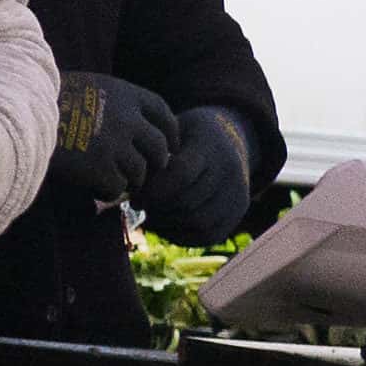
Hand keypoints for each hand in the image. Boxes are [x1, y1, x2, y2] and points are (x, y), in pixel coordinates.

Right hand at [42, 72, 176, 204]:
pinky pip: (116, 188)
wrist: (20, 114)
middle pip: (159, 148)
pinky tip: (92, 188)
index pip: (163, 113)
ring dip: (129, 180)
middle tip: (141, 171)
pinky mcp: (101, 169)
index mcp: (125, 94)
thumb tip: (133, 124)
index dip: (168, 132)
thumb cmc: (45, 99)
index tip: (166, 144)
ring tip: (110, 180)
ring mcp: (116, 145)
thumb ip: (113, 102)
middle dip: (154, 163)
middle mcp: (127, 118)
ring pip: (140, 172)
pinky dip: (106, 192)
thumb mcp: (87, 86)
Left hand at [138, 105, 260, 245]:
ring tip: (149, 214)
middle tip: (137, 205)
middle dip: (158, 208)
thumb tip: (127, 183)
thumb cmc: (186, 135)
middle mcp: (231, 171)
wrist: (229, 139)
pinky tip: (164, 224)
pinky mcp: (238, 212)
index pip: (182, 174)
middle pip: (189, 202)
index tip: (135, 193)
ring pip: (199, 222)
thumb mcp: (171, 129)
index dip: (154, 189)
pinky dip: (182, 236)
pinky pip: (208, 235)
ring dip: (168, 224)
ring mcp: (238, 193)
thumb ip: (152, 150)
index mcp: (211, 145)